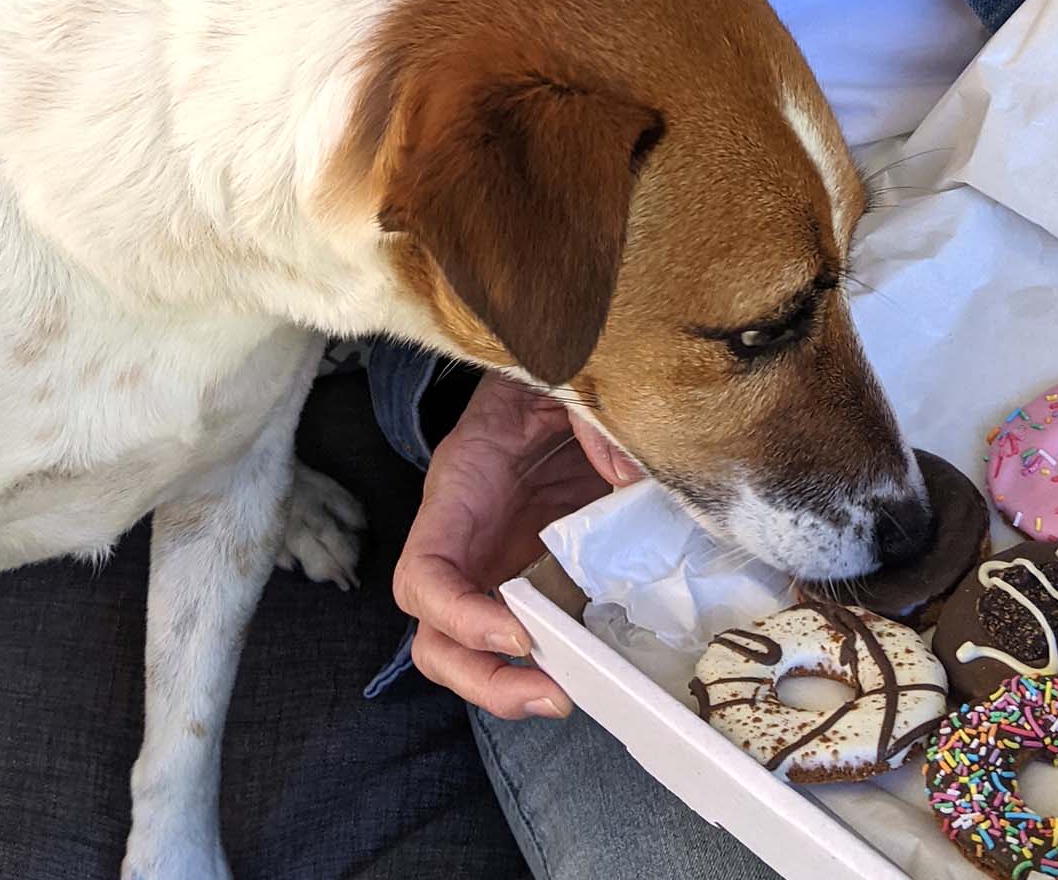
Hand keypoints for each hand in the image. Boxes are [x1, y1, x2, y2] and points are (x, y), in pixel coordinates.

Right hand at [394, 373, 637, 717]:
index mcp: (460, 491)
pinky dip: (553, 658)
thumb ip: (591, 419)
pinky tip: (599, 668)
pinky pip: (528, 630)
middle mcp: (467, 539)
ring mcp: (497, 562)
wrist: (558, 361)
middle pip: (434, 635)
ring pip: (470, 648)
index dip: (460, 617)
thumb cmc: (544, 370)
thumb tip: (633, 479)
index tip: (520, 633)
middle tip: (552, 693)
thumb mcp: (562, 379)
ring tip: (572, 696)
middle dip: (480, 677)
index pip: (425, 576)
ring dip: (510, 686)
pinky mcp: (537, 572)